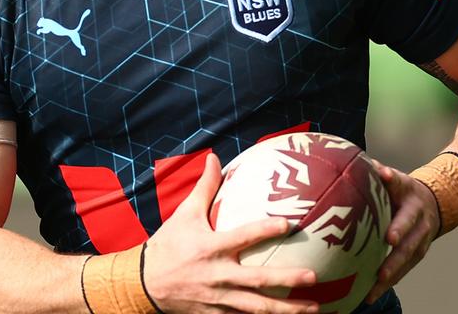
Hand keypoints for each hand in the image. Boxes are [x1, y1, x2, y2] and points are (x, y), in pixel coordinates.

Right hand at [143, 153, 320, 313]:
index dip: (265, 230)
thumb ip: (205, 188)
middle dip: (287, 279)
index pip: (242, 237)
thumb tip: (214, 158)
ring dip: (286, 310)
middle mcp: (218, 275)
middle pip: (258, 280)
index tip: (289, 224)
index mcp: (211, 248)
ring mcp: (219, 299)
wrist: (144, 284)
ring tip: (314, 309)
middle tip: (313, 276)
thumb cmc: (168, 245)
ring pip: (257, 307)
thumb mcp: (184, 214)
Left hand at [364, 164, 439, 304]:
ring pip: (407, 258)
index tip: (387, 203)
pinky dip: (388, 283)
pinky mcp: (417, 255)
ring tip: (376, 284)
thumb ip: (378, 171)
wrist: (433, 203)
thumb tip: (362, 162)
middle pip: (409, 235)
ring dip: (392, 272)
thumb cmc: (401, 190)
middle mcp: (419, 218)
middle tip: (383, 258)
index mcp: (410, 194)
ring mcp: (421, 239)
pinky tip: (371, 295)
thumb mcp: (394, 177)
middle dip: (397, 249)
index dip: (393, 192)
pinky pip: (402, 270)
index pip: (401, 189)